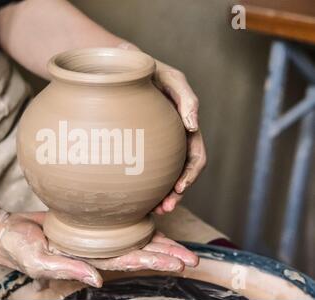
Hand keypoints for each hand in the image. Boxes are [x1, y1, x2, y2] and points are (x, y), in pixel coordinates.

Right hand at [0, 212, 198, 287]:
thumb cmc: (21, 248)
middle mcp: (99, 250)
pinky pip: (119, 223)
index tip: (179, 263)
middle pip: (139, 252)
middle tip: (193, 258)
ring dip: (158, 242)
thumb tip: (96, 279)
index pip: (128, 261)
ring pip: (133, 238)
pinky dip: (137, 222)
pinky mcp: (91, 223)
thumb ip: (67, 269)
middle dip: (166, 255)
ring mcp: (97, 236)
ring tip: (182, 247)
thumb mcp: (39, 261)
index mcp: (90, 260)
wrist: (11, 231)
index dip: (154, 261)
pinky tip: (152, 219)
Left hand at [151, 60, 206, 213]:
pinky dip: (148, 186)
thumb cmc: (151, 70)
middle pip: (181, 174)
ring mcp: (159, 145)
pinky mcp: (142, 146)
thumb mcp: (171, 79)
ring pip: (165, 177)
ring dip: (164, 196)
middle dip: (177, 194)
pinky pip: (148, 170)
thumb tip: (193, 126)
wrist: (124, 67)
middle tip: (164, 209)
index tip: (179, 189)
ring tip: (155, 211)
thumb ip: (186, 99)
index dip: (190, 175)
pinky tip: (139, 198)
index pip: (195, 157)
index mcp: (186, 128)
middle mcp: (174, 140)